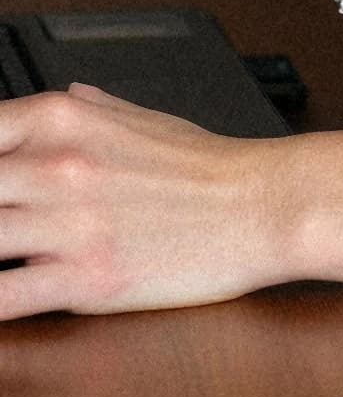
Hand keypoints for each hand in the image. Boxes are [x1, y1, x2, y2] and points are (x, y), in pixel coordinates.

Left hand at [0, 86, 285, 318]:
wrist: (264, 205)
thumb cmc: (211, 166)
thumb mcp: (144, 117)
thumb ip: (91, 108)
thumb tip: (67, 96)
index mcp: (62, 121)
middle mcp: (56, 167)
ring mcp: (67, 225)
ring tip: (0, 252)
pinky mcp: (85, 280)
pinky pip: (3, 300)